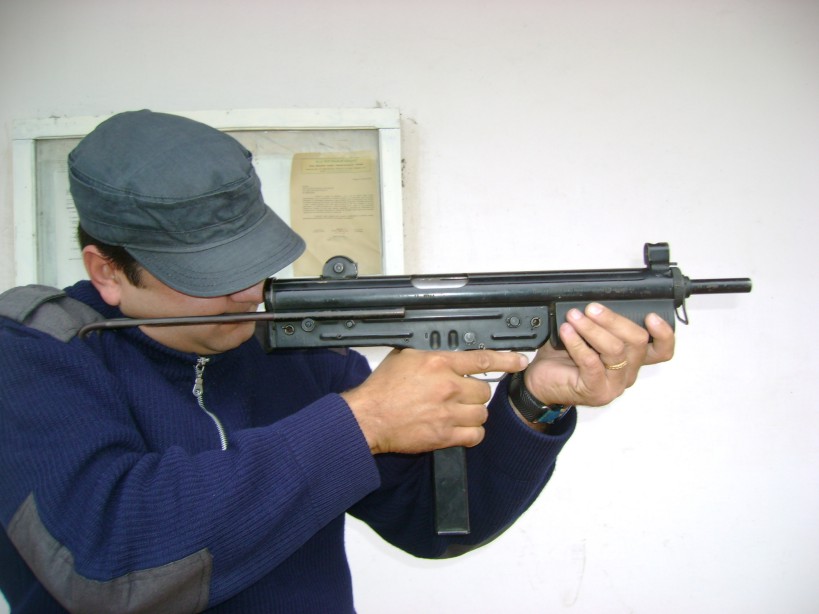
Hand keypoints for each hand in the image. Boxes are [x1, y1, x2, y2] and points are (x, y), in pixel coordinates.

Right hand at [342, 348, 527, 454]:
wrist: (369, 418)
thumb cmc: (382, 388)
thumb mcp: (404, 357)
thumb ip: (430, 353)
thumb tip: (446, 351)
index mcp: (438, 363)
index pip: (482, 359)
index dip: (506, 359)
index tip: (520, 361)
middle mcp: (447, 387)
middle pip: (484, 391)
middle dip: (475, 393)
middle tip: (461, 395)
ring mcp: (448, 413)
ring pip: (482, 413)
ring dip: (474, 413)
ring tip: (459, 412)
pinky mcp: (444, 435)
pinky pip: (474, 435)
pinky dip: (472, 433)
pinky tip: (462, 428)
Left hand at [524, 303, 674, 406]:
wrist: (541, 382)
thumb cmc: (563, 359)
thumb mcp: (586, 336)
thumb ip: (599, 324)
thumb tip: (597, 302)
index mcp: (631, 359)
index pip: (662, 351)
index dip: (664, 334)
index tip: (651, 315)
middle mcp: (627, 373)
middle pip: (637, 342)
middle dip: (613, 320)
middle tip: (592, 308)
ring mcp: (613, 385)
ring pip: (615, 350)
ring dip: (593, 328)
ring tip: (574, 316)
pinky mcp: (596, 391)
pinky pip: (591, 362)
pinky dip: (577, 342)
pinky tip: (566, 331)